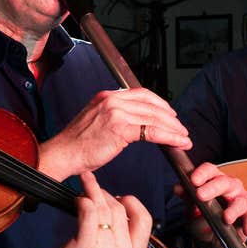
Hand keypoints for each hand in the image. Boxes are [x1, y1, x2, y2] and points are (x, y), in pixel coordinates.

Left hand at [31, 171, 150, 247]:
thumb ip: (120, 239)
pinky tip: (77, 200)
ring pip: (104, 210)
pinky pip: (89, 214)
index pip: (144, 219)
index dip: (132, 202)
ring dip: (92, 192)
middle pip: (119, 211)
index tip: (118, 196)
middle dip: (104, 193)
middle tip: (91, 186)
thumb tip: (116, 205)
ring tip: (83, 186)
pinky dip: (83, 201)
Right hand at [38, 88, 190, 179]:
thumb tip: (134, 123)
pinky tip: (176, 142)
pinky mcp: (120, 128)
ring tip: (183, 137)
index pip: (141, 94)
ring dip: (173, 128)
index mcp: (106, 96)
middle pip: (151, 104)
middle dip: (170, 116)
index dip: (159, 103)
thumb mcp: (95, 122)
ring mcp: (116, 112)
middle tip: (181, 127)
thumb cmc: (77, 145)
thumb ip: (113, 117)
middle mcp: (111, 100)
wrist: (63, 154)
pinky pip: (152, 131)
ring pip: (154, 117)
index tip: (169, 113)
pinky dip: (169, 137)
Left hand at [182, 161, 246, 241]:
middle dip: (212, 188)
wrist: (211, 240)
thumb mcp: (191, 210)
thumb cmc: (202, 219)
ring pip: (240, 200)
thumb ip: (187, 198)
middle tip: (200, 195)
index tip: (193, 180)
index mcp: (214, 180)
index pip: (210, 170)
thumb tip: (178, 188)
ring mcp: (241, 199)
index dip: (202, 173)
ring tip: (226, 218)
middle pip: (224, 182)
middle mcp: (230, 186)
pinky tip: (246, 230)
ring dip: (233, 209)